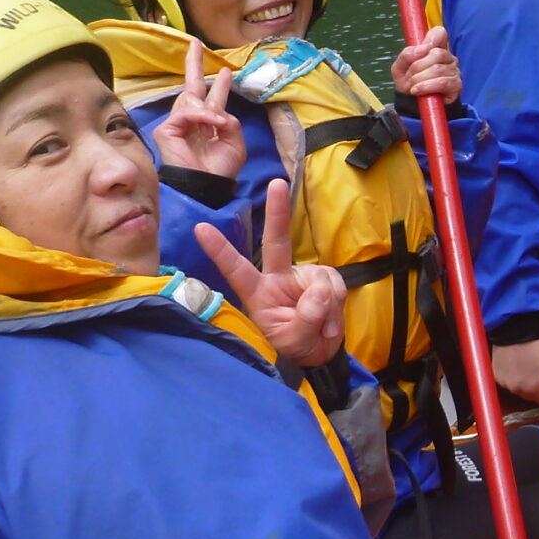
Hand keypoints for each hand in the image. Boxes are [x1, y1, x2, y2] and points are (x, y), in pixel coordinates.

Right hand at [152, 38, 244, 178]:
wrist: (207, 188)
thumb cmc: (219, 171)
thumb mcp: (235, 144)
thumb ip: (230, 123)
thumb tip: (220, 112)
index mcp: (208, 125)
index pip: (212, 100)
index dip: (219, 85)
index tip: (226, 71)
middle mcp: (192, 122)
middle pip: (190, 87)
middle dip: (193, 64)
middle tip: (196, 43)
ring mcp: (177, 125)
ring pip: (190, 99)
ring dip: (209, 108)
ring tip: (218, 124)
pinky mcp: (167, 131)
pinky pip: (186, 114)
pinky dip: (202, 117)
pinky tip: (213, 125)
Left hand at [194, 180, 343, 366]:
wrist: (318, 355)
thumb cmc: (293, 348)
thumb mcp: (295, 340)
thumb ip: (306, 317)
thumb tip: (321, 289)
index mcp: (257, 292)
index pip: (236, 269)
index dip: (220, 250)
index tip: (200, 228)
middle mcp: (277, 278)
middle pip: (277, 241)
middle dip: (278, 211)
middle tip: (277, 183)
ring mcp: (302, 277)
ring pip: (321, 278)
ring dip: (328, 305)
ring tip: (323, 328)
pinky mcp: (324, 280)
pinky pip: (336, 285)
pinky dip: (338, 306)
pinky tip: (331, 322)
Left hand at [391, 25, 459, 103]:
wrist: (413, 103)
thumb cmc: (409, 82)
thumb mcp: (400, 67)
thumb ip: (406, 54)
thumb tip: (421, 49)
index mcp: (435, 48)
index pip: (439, 33)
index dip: (431, 38)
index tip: (421, 50)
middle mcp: (448, 57)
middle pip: (436, 54)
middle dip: (417, 67)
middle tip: (410, 77)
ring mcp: (454, 71)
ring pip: (438, 69)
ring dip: (420, 79)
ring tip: (413, 86)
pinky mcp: (456, 85)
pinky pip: (442, 82)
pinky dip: (426, 86)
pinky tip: (418, 91)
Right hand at [492, 335, 538, 402]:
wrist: (517, 330)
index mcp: (534, 390)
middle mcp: (517, 390)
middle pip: (530, 395)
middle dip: (535, 385)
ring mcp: (504, 382)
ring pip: (517, 386)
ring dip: (522, 378)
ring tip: (526, 361)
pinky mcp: (496, 373)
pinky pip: (507, 378)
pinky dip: (511, 372)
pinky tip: (515, 359)